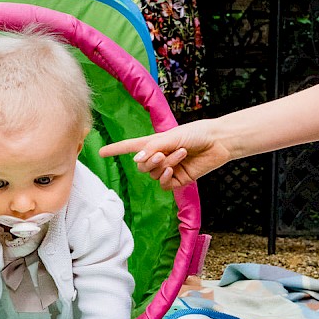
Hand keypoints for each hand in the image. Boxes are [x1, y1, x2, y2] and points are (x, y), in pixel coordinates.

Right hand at [98, 119, 231, 189]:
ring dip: (166, 165)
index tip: (100, 152)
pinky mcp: (177, 180)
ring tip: (181, 154)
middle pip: (141, 166)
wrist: (218, 142)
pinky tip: (175, 170)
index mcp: (153, 144)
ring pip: (154, 175)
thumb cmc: (195, 134)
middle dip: (150, 161)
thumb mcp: (170, 136)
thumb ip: (152, 148)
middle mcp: (158, 157)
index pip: (128, 148)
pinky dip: (167, 177)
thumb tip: (136, 161)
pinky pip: (163, 184)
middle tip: (162, 154)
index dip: (114, 150)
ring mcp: (167, 169)